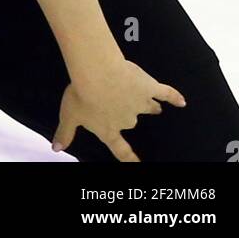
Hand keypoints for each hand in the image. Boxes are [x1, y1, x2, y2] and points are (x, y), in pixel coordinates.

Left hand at [53, 60, 186, 161]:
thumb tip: (56, 148)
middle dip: (131, 114)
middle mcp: (127, 119)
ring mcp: (140, 103)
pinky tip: (182, 101)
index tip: (139, 165)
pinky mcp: (148, 87)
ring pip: (148, 107)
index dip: (129, 159)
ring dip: (151, 106)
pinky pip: (165, 93)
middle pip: (132, 121)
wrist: (97, 72)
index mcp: (109, 129)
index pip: (120, 149)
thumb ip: (64, 133)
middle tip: (126, 104)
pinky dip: (174, 97)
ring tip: (155, 106)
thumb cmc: (81, 93)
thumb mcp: (69, 114)